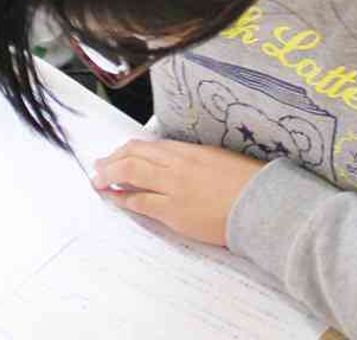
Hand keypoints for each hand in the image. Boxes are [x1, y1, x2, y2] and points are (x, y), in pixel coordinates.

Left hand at [92, 139, 263, 246]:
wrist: (258, 203)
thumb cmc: (245, 182)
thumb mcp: (218, 159)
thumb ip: (194, 159)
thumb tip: (175, 164)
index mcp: (190, 150)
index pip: (150, 145)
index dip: (129, 149)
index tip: (119, 152)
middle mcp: (177, 164)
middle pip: (134, 155)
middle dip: (112, 159)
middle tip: (100, 165)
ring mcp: (173, 187)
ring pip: (131, 174)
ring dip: (110, 176)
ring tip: (99, 180)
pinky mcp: (172, 211)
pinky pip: (140, 202)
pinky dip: (123, 199)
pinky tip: (114, 198)